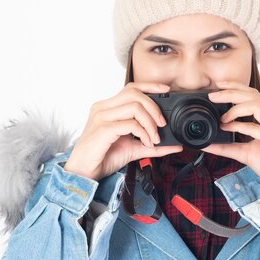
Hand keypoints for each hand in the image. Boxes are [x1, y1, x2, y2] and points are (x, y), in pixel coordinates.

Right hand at [64, 82, 182, 181]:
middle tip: (162, 125)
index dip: (150, 86)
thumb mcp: (133, 148)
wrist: (84, 172)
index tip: (166, 91)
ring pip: (134, 107)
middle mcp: (103, 108)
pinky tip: (146, 143)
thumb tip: (175, 145)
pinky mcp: (103, 129)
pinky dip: (143, 133)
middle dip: (154, 107)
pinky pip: (130, 124)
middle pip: (134, 94)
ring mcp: (101, 117)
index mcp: (108, 108)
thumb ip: (152, 144)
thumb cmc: (103, 157)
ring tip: (154, 138)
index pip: (131, 88)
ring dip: (150, 123)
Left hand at [201, 80, 259, 183]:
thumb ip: (227, 146)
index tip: (219, 85)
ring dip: (234, 108)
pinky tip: (227, 127)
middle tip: (213, 96)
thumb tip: (207, 144)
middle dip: (230, 93)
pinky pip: (254, 127)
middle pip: (253, 95)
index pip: (254, 94)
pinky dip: (238, 125)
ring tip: (222, 117)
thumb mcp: (244, 152)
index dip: (236, 87)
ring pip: (255, 105)